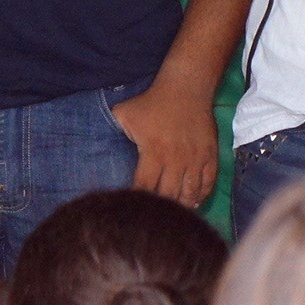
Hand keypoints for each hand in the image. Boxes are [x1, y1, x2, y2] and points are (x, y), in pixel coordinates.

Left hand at [111, 71, 220, 206]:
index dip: (137, 200)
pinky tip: (193, 202)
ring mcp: (195, 159)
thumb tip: (94, 145)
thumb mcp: (126, 112)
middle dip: (159, 208)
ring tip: (172, 215)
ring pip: (190, 194)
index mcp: (154, 152)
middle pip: (168, 196)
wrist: (186, 88)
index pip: (144, 186)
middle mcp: (176, 160)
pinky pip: (208, 184)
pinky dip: (200, 196)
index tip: (132, 209)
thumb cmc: (153, 101)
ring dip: (181, 206)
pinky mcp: (210, 156)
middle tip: (152, 216)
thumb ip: (110, 130)